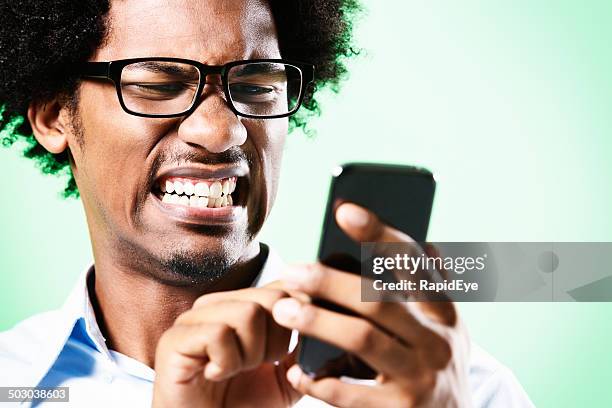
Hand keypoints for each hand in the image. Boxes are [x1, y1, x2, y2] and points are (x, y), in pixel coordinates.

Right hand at [152, 283, 300, 407]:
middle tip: (258, 366)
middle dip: (277, 343)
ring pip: (248, 313)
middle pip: (273, 298)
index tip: (292, 349)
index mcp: (243, 305)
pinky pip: (218, 334)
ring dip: (250, 355)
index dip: (298, 316)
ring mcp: (195, 318)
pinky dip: (226, 363)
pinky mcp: (175, 338)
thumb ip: (303, 347)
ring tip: (235, 371)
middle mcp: (219, 304)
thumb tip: (320, 318)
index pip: (284, 286)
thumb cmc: (242, 404)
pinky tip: (215, 374)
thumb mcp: (285, 375)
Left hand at [271, 202, 472, 407]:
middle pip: (379, 300)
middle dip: (330, 281)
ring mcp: (420, 378)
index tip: (343, 209)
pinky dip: (319, 381)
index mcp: (444, 312)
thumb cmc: (439, 364)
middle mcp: (436, 341)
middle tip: (292, 271)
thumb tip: (428, 243)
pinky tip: (296, 370)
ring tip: (283, 309)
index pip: (413, 263)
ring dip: (318, 321)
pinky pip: (351, 394)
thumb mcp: (449, 326)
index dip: (379, 233)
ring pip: (363, 339)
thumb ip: (435, 287)